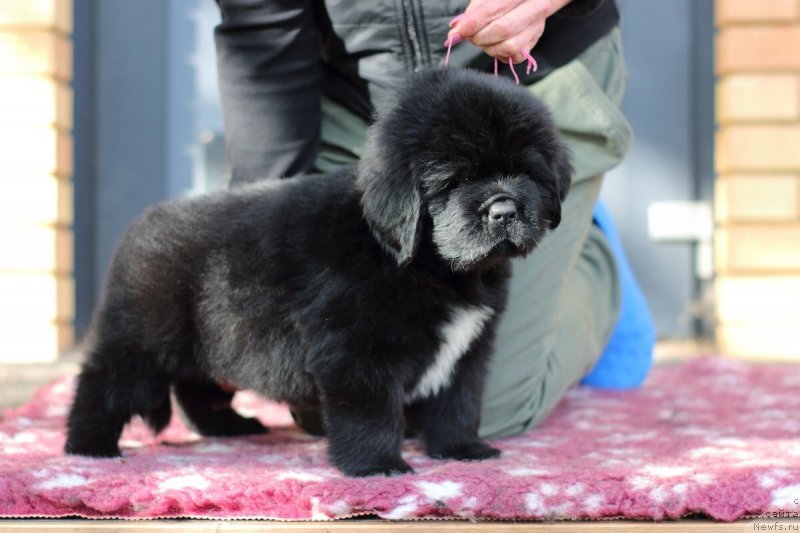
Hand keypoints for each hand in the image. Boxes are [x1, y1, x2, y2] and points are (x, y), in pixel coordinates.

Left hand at [447, 0, 572, 62]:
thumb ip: (473, 11)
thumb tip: (456, 30)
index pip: (493, 10)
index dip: (472, 24)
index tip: (456, 34)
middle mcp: (536, 7)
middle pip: (503, 29)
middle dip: (480, 37)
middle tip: (470, 37)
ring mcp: (537, 26)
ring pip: (510, 46)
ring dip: (489, 48)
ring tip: (483, 40)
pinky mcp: (535, 41)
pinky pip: (516, 57)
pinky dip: (501, 55)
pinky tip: (495, 45)